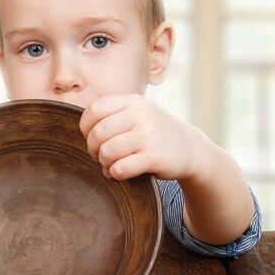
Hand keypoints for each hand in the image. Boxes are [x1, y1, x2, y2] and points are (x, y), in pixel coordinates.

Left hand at [79, 94, 204, 180]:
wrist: (191, 149)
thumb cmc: (156, 132)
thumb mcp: (139, 113)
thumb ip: (114, 114)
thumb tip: (83, 129)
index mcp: (133, 101)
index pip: (94, 110)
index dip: (85, 127)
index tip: (92, 138)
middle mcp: (141, 115)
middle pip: (98, 133)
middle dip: (93, 149)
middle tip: (100, 156)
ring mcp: (149, 135)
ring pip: (107, 152)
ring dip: (104, 163)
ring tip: (110, 166)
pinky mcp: (154, 157)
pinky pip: (121, 168)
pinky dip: (115, 174)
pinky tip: (120, 173)